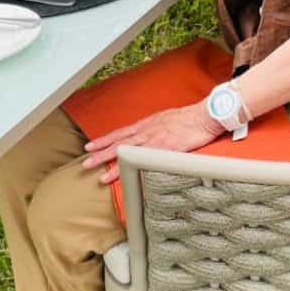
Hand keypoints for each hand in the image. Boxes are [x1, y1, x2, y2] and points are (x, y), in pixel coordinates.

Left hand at [82, 101, 225, 183]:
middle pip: (119, 143)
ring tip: (97, 174)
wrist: (204, 115)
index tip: (91, 146)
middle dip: (100, 152)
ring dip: (111, 164)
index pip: (121, 133)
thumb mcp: (167, 119)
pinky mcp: (164, 149)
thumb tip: (152, 135)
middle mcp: (147, 131)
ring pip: (127, 152)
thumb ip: (157, 128)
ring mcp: (154, 140)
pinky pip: (144, 160)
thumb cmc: (190, 118)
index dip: (105, 140)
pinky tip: (123, 175)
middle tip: (85, 161)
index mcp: (147, 124)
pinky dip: (132, 168)